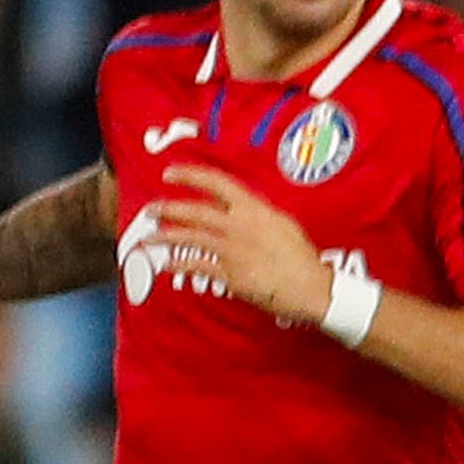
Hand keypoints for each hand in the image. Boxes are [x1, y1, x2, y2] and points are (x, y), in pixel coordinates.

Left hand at [146, 162, 339, 326]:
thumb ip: (260, 215)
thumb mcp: (284, 225)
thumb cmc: (304, 259)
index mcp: (255, 210)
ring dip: (165, 235)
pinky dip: (178, 265)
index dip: (189, 175)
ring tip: (150, 236)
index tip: (171, 174)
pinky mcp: (228, 274)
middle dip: (167, 208)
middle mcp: (238, 226)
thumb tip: (246, 210)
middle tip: (152, 209)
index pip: (216, 183)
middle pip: (194, 211)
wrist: (313, 289)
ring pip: (188, 237)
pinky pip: (195, 265)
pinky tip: (168, 264)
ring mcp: (231, 250)